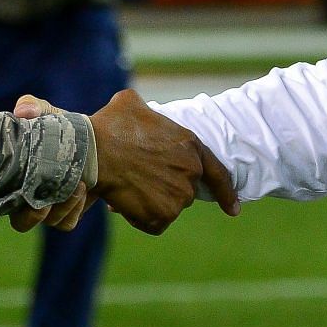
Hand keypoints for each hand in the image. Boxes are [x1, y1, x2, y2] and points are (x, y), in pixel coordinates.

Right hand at [7, 94, 94, 231]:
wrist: (89, 137)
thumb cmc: (58, 127)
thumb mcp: (46, 113)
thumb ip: (33, 106)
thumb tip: (22, 111)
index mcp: (16, 178)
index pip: (3, 201)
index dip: (10, 200)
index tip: (27, 185)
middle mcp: (28, 197)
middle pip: (22, 222)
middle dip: (35, 213)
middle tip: (53, 192)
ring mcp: (50, 207)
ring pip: (51, 223)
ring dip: (64, 208)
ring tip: (81, 185)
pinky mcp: (71, 210)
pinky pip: (69, 223)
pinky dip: (76, 210)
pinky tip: (90, 191)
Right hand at [88, 88, 238, 233]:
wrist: (93, 151)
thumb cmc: (108, 125)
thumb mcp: (131, 103)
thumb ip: (147, 112)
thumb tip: (138, 110)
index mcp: (191, 146)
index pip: (217, 174)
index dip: (225, 194)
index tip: (233, 210)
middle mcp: (191, 172)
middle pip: (183, 190)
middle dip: (164, 188)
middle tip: (137, 178)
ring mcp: (179, 195)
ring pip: (168, 207)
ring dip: (151, 203)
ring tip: (126, 186)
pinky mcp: (163, 215)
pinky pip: (154, 224)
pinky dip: (140, 218)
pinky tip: (124, 202)